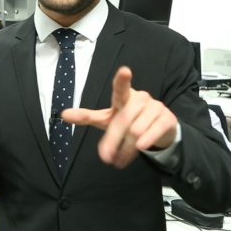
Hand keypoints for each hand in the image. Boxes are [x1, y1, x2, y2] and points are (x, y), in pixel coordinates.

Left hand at [61, 66, 177, 168]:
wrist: (159, 130)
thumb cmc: (128, 120)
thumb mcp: (107, 119)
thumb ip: (87, 117)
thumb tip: (63, 115)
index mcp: (124, 97)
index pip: (121, 88)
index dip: (122, 80)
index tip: (125, 71)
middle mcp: (140, 98)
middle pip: (123, 120)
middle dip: (113, 140)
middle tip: (105, 157)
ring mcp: (155, 107)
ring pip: (137, 130)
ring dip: (127, 148)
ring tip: (120, 159)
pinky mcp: (167, 118)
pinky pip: (154, 131)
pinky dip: (146, 141)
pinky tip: (140, 148)